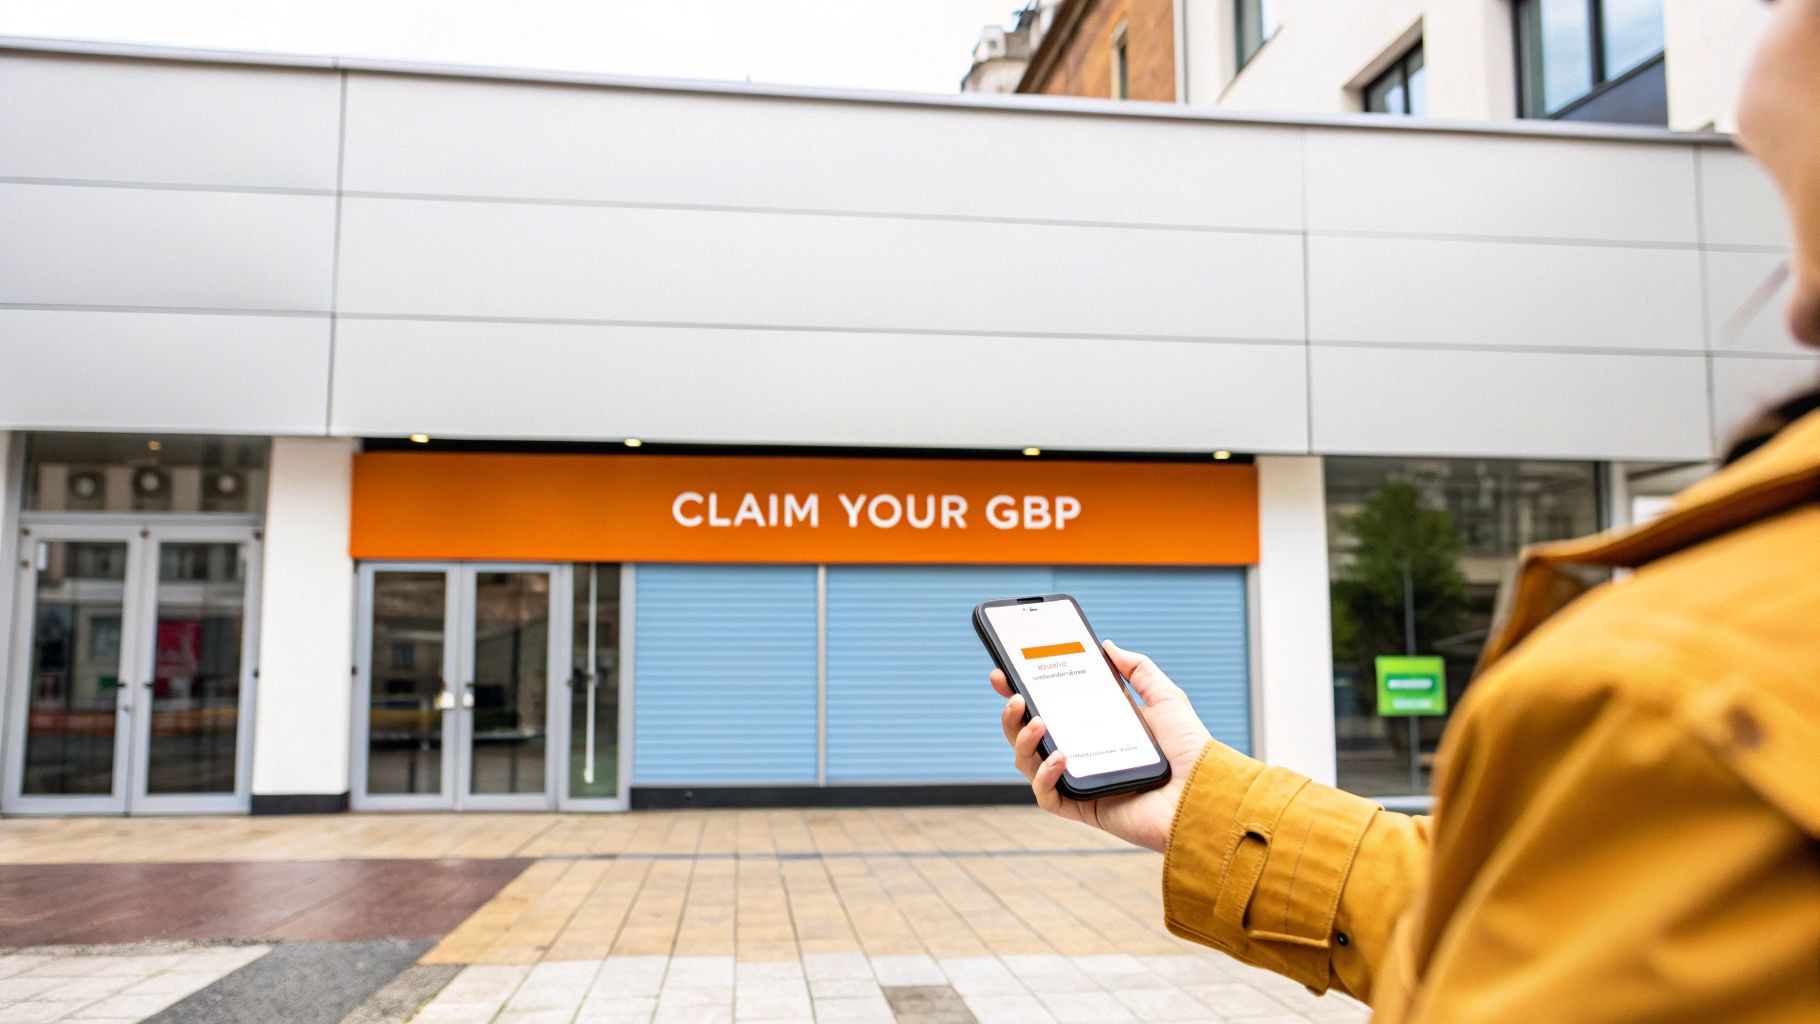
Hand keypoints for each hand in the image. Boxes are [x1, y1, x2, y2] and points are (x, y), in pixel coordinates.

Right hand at [992, 640, 1210, 853]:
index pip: (1050, 708)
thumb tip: (1108, 646)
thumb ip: (1138, 669)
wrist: (1206, 792)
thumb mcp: (1165, 697)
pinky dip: (1045, 775)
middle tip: (1011, 693)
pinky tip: (1059, 756)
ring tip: (1036, 721)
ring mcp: (1080, 782)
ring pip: (1028, 764)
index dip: (1022, 691)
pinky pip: (1047, 796)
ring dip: (1022, 739)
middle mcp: (1083, 754)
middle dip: (1010, 714)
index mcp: (1097, 728)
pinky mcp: (1083, 808)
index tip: (1004, 672)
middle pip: (1029, 735)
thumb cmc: (1192, 750)